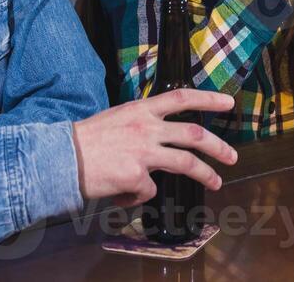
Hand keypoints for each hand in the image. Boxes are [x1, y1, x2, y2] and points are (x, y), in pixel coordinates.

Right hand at [71, 89, 237, 205]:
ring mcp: (143, 152)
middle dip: (218, 146)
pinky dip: (139, 196)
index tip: (228, 102)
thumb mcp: (118, 118)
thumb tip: (160, 139)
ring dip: (206, 174)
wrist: (61, 159)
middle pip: (193, 134)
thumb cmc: (86, 140)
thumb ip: (142, 124)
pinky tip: (123, 194)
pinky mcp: (136, 176)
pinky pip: (149, 190)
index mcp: (141, 109)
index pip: (181, 97)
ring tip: (217, 182)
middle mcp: (147, 127)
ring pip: (186, 163)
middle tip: (232, 155)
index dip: (208, 99)